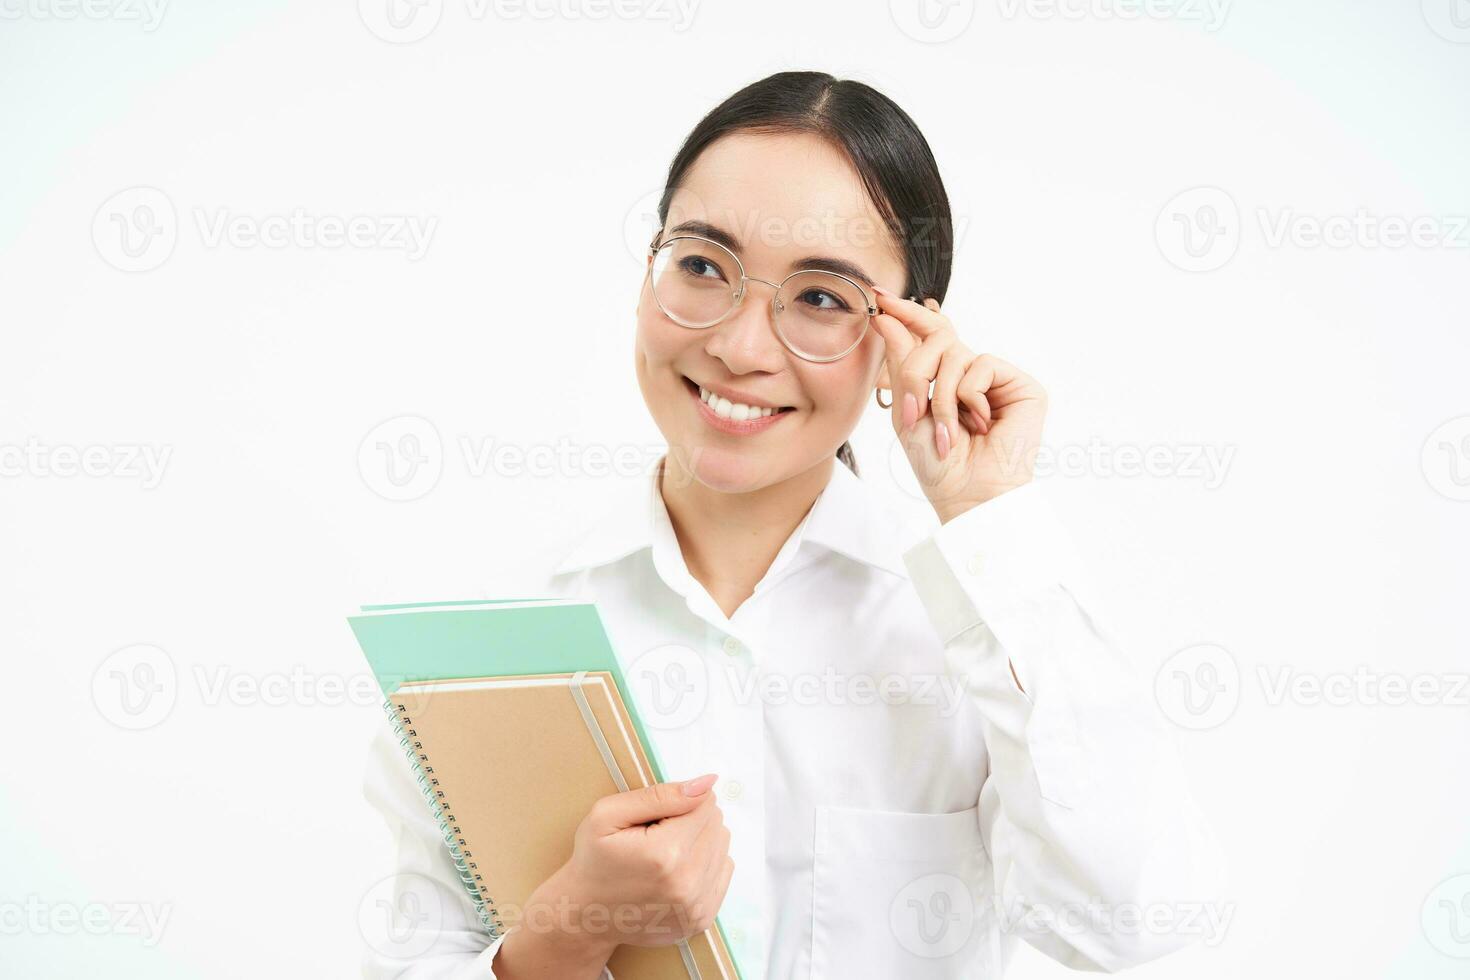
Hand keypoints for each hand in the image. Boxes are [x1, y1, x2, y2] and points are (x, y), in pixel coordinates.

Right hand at [497, 775, 733, 977]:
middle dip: (691, 820)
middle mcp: (688, 883)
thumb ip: (660, 795)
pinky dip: (705, 864)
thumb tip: (707, 783)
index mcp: (665, 854)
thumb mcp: (608, 815)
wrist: (585, 916)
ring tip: (665, 853)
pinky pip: (724, 871)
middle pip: (717, 825)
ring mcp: (697, 906)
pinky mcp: (702, 920)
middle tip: (656, 835)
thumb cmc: (593, 861)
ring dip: (700, 841)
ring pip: (723, 846)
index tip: (656, 817)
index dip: (681, 803)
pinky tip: (677, 870)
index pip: (705, 804)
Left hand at [869, 286, 1047, 522]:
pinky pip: (980, 365)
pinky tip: (980, 424)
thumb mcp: (907, 410)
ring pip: (954, 353)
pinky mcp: (1021, 385)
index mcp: (945, 379)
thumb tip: (885, 317)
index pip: (928, 334)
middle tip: (913, 411)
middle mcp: (972, 374)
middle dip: (916, 371)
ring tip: (949, 432)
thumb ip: (902, 362)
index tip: (879, 298)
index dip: (906, 315)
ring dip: (941, 397)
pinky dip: (970, 398)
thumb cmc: (938, 465)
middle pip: (936, 337)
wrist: (968, 495)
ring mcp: (997, 379)